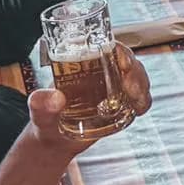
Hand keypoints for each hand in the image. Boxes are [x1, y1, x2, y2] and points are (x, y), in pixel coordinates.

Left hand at [22, 49, 152, 157]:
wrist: (55, 140)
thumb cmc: (44, 121)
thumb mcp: (40, 112)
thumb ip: (41, 104)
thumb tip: (56, 98)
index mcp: (77, 59)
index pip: (102, 44)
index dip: (118, 50)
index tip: (123, 63)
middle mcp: (98, 67)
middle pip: (125, 58)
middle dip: (135, 71)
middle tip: (131, 90)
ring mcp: (111, 82)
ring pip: (136, 74)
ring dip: (141, 85)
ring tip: (135, 103)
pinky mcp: (120, 98)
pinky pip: (139, 94)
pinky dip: (143, 100)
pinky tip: (138, 110)